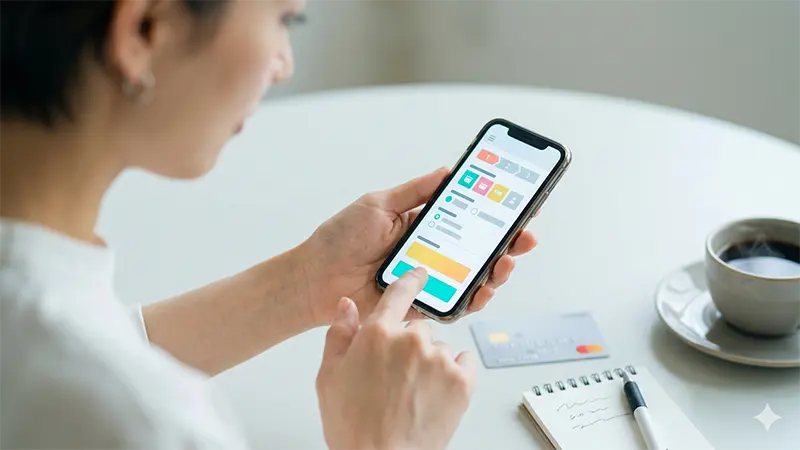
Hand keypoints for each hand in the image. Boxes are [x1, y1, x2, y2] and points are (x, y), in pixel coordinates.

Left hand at [301, 168, 536, 324]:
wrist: (314, 279)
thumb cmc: (340, 240)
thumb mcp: (378, 204)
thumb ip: (414, 191)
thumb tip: (448, 171)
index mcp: (422, 224)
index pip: (467, 215)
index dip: (495, 210)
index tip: (520, 202)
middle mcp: (430, 251)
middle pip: (479, 247)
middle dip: (507, 241)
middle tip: (525, 235)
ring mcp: (429, 278)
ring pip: (474, 276)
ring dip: (497, 269)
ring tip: (507, 260)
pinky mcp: (422, 302)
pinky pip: (456, 302)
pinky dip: (475, 297)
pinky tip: (485, 288)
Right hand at [316, 268, 476, 449]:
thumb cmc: (353, 426)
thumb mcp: (329, 377)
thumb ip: (339, 334)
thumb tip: (347, 305)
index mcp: (377, 333)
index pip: (398, 293)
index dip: (411, 281)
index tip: (420, 275)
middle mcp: (411, 339)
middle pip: (418, 328)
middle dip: (410, 346)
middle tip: (398, 377)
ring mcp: (439, 359)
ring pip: (441, 347)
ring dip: (432, 363)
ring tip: (414, 394)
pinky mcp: (462, 380)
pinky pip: (465, 362)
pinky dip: (455, 374)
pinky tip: (435, 394)